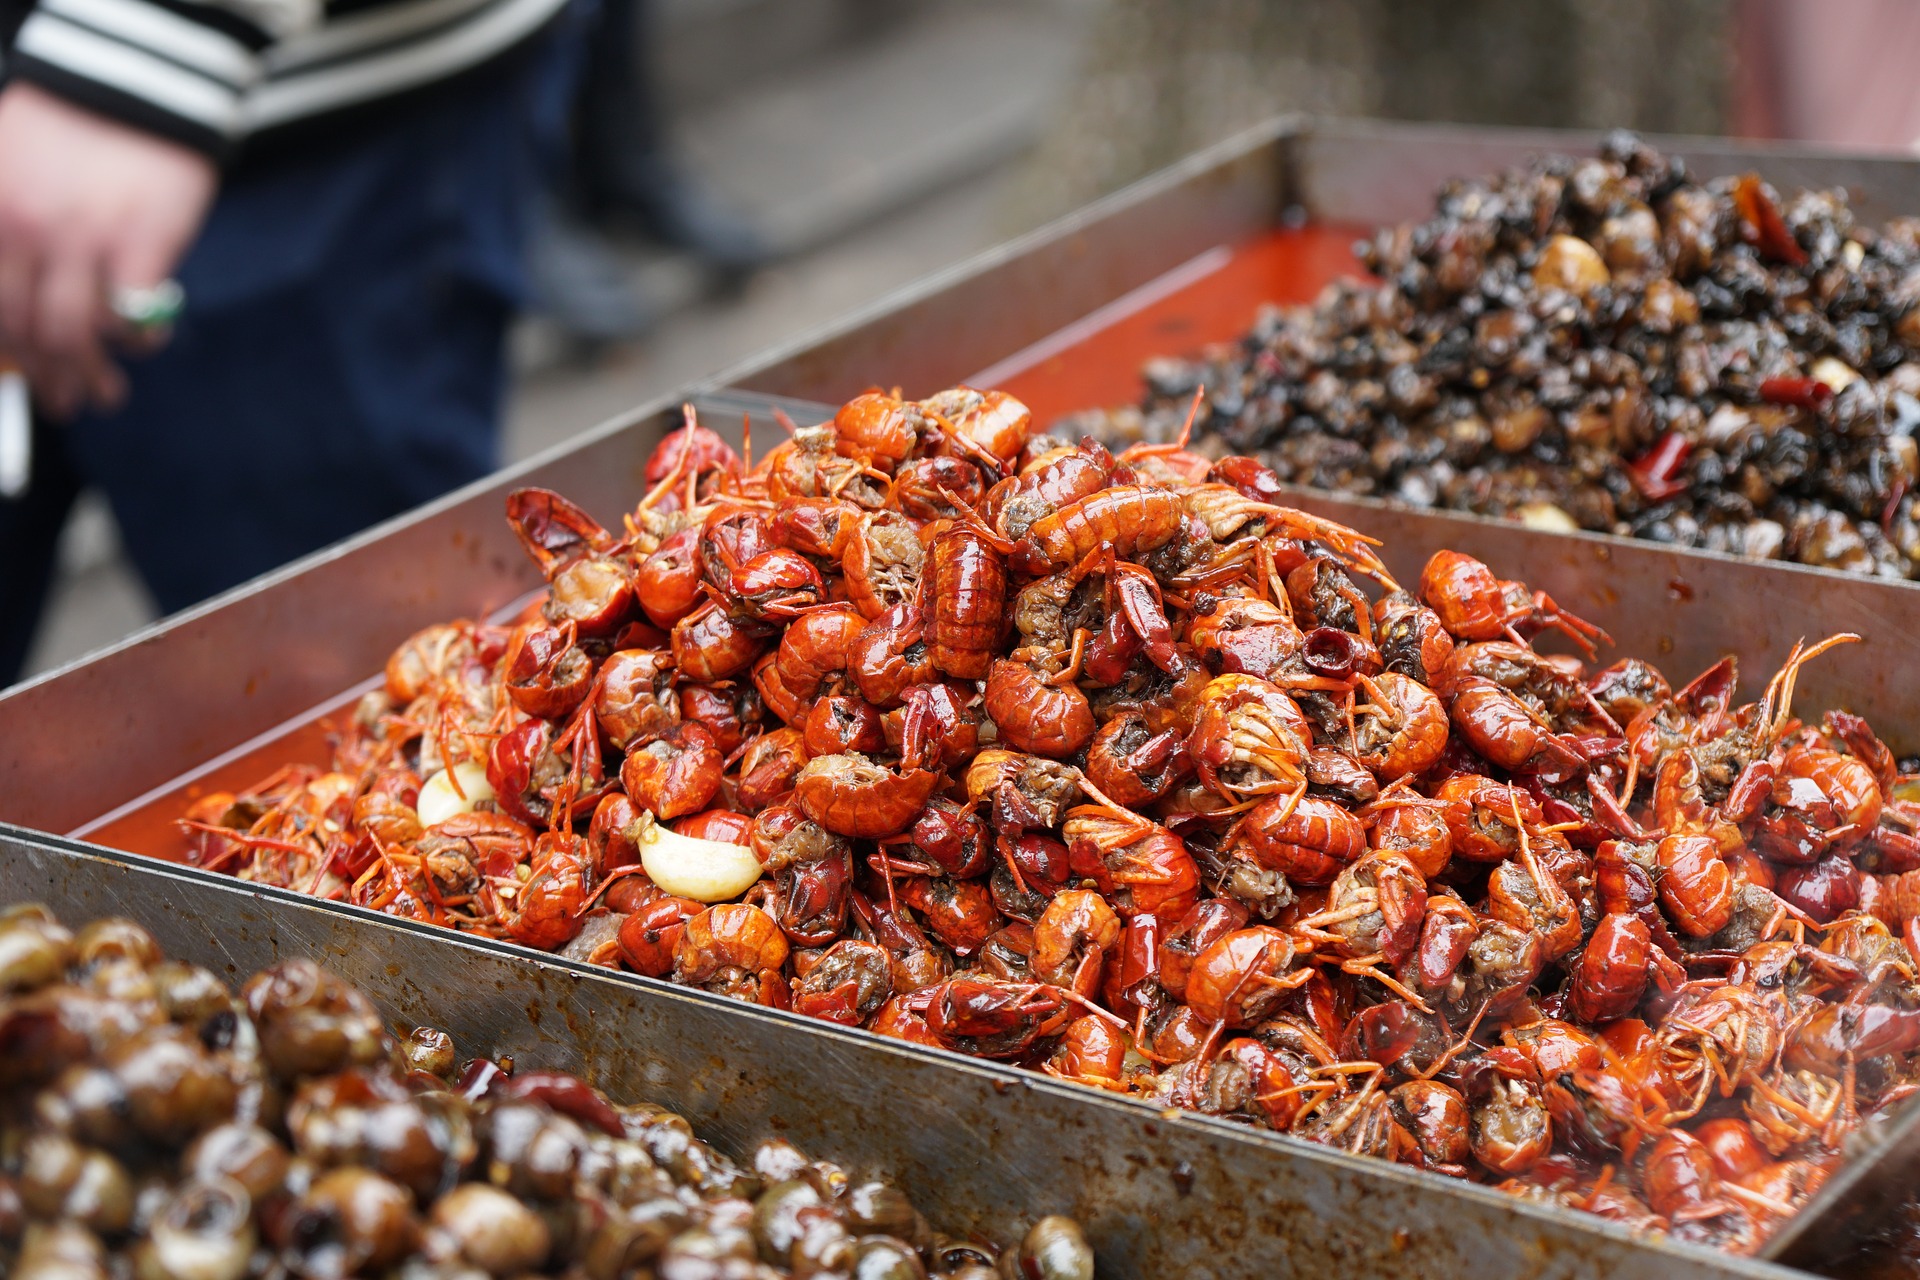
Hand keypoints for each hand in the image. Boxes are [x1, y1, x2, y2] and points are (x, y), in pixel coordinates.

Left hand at [0, 83, 216, 416]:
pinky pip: (133, 314)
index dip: (9, 354)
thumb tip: (17, 304)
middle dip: (47, 377)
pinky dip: (139, 340)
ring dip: (90, 373)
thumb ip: (8, 230)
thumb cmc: (72, 126)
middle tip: (66, 402)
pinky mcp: (140, 242)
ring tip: (106, 394)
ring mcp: (82, 238)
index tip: (28, 378)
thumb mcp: (10, 169)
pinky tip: (144, 347)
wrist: (134, 80)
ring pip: (73, 332)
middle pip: (25, 327)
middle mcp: (24, 230)